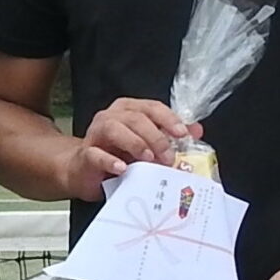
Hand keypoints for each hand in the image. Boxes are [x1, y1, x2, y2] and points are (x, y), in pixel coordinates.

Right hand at [69, 98, 192, 202]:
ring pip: (115, 129)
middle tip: (168, 156)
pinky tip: (122, 168)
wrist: (83, 171)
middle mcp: (111, 117)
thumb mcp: (147, 145)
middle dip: (156, 137)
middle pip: (136, 118)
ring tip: (148, 159)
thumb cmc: (116, 156)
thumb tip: (196, 131)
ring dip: (135, 144)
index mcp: (128, 110)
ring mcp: (96, 134)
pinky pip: (96, 155)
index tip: (182, 134)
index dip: (168, 119)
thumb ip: (170, 136)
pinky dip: (110, 161)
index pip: (152, 107)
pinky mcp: (85, 155)